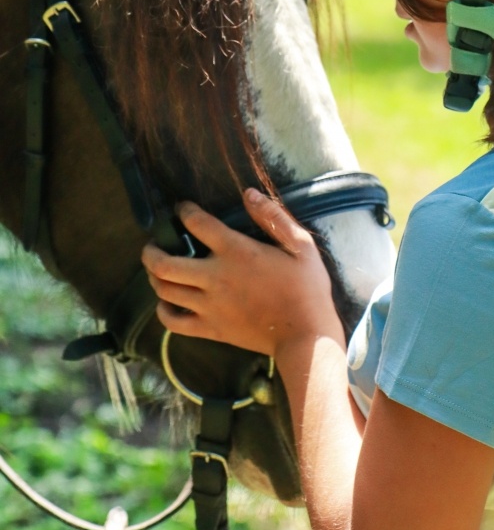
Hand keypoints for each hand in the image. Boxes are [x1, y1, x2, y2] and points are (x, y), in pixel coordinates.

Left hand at [142, 189, 344, 358]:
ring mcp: (209, 306)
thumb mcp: (301, 245)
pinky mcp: (210, 329)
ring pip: (164, 290)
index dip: (184, 211)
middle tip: (154, 243)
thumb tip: (248, 194)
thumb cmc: (306, 287)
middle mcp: (215, 277)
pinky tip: (167, 302)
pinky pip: (172, 321)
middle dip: (151, 250)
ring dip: (154, 276)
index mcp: (237, 252)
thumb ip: (273, 217)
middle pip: (164, 263)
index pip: (196, 224)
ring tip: (157, 268)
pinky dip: (163, 310)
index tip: (182, 208)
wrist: (305, 336)